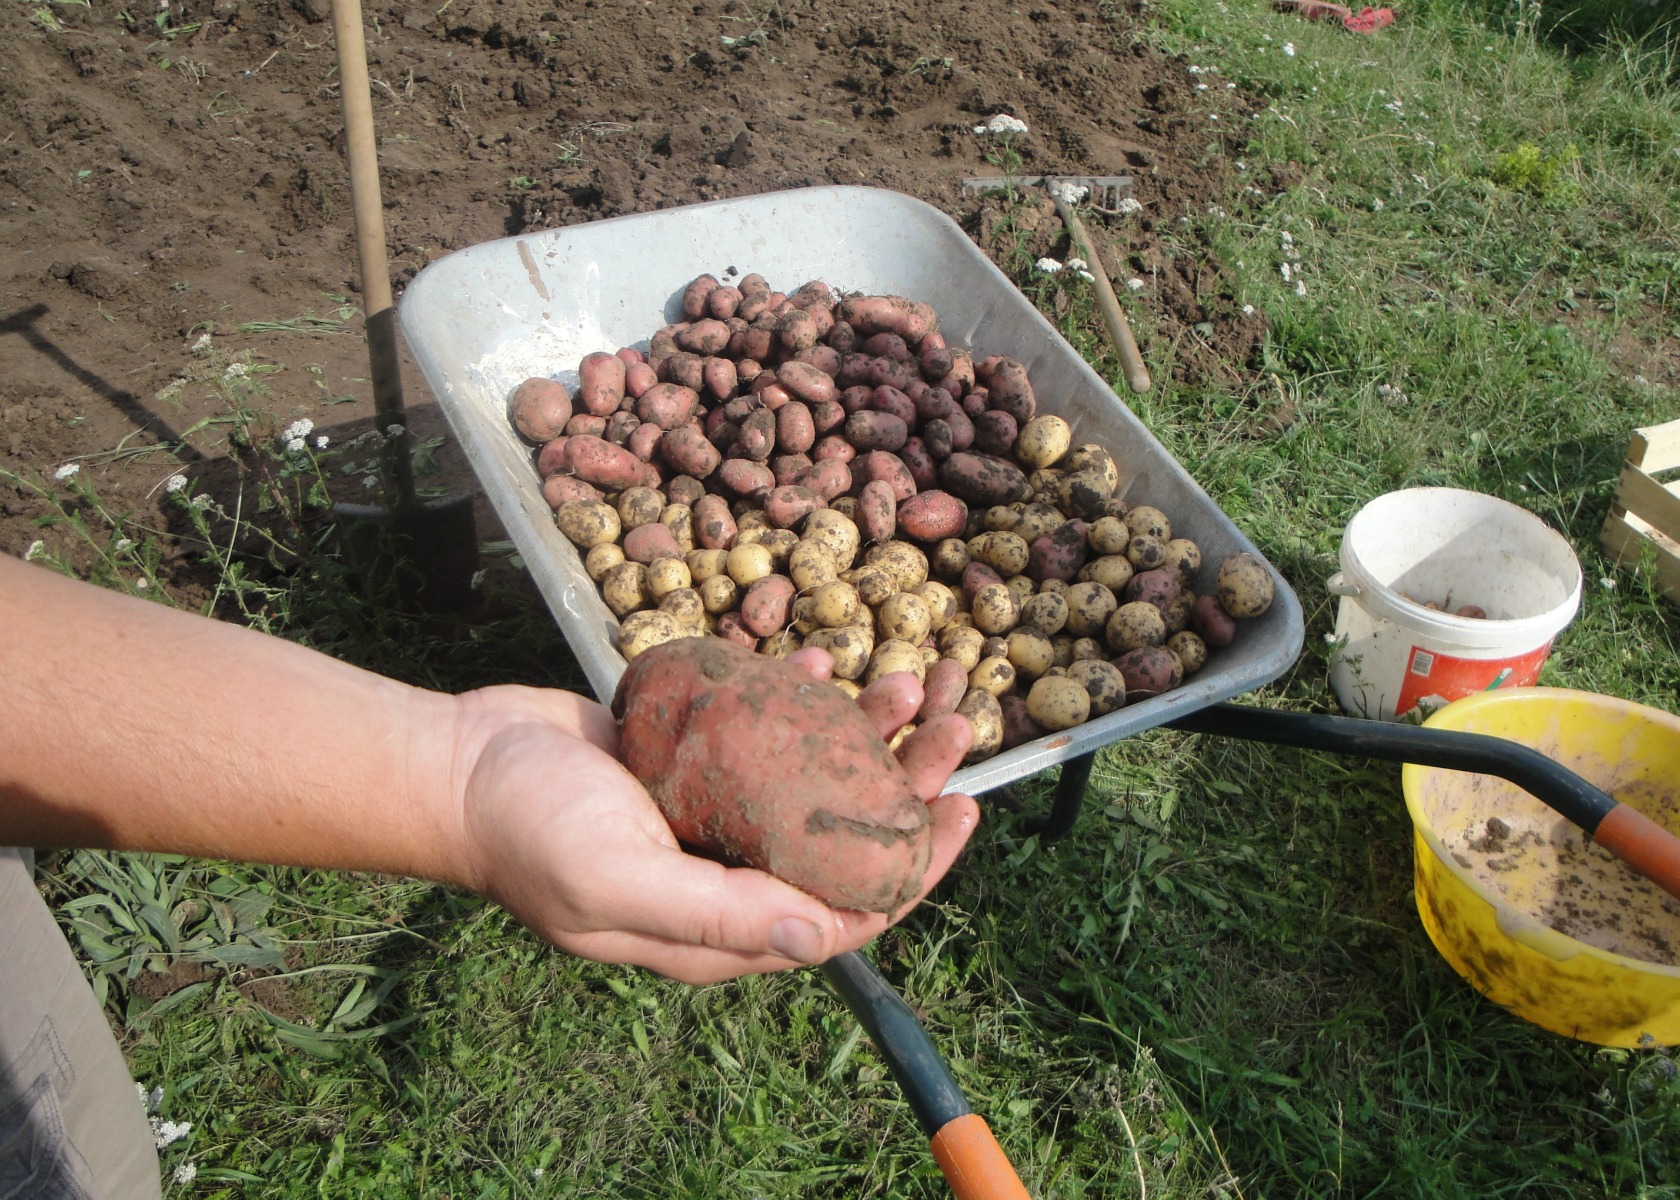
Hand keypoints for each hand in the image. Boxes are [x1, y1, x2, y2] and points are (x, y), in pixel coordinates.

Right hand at [447, 655, 977, 983]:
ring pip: (814, 781)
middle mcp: (728, 876)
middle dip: (906, 788)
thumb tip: (824, 936)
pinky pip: (766, 735)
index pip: (843, 913)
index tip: (961, 811)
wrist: (458, 764)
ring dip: (867, 735)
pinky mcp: (692, 762)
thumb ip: (719, 916)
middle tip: (954, 726)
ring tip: (912, 680)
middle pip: (842, 840)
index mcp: (721, 928)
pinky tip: (825, 662)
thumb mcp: (618, 883)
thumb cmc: (528, 829)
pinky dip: (800, 700)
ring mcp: (712, 815)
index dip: (912, 869)